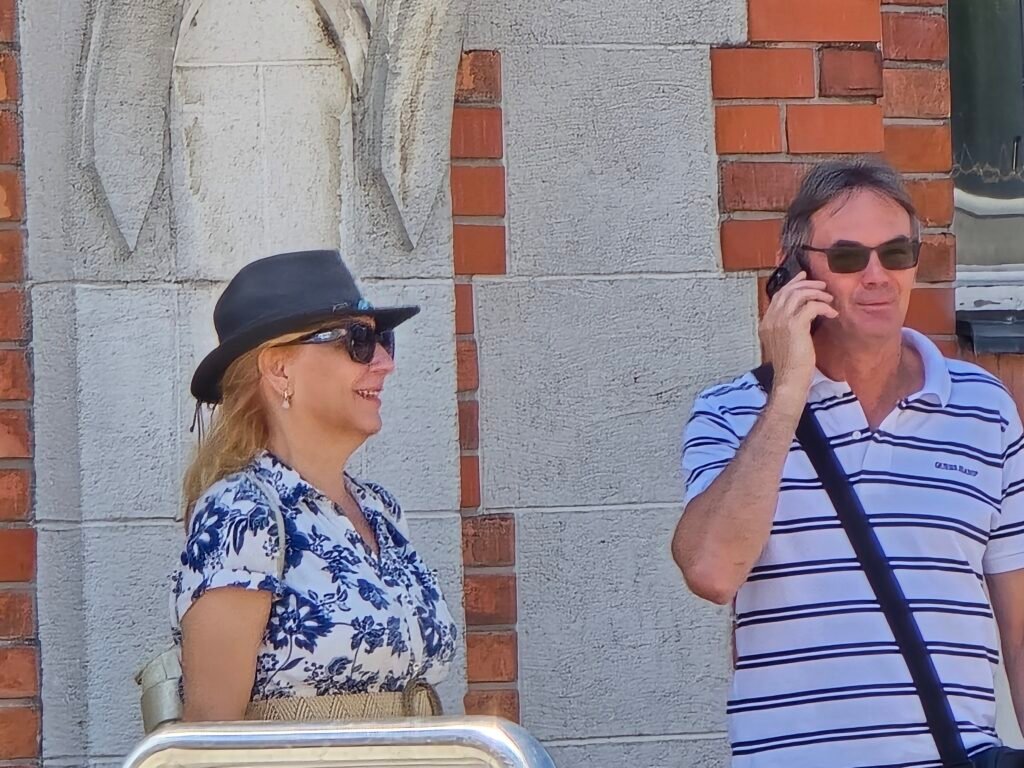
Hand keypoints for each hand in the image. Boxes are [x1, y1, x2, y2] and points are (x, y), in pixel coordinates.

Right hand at [758, 272, 836, 403]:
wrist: (789, 379)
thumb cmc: (790, 365)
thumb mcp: (783, 342)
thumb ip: (786, 326)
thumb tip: (802, 312)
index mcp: (766, 323)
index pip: (778, 296)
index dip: (792, 284)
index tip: (804, 277)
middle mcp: (771, 320)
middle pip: (787, 291)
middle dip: (806, 284)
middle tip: (822, 285)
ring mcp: (780, 322)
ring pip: (799, 295)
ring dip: (816, 293)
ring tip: (829, 299)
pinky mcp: (794, 326)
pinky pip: (811, 306)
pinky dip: (824, 307)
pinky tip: (831, 314)